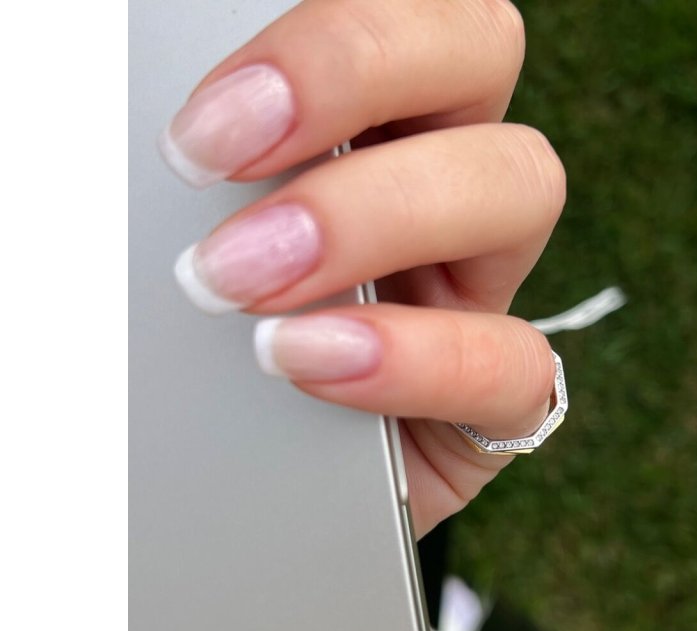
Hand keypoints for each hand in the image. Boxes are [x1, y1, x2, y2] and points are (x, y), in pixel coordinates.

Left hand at [160, 0, 564, 535]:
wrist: (236, 487)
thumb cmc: (196, 350)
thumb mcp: (174, 237)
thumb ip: (191, 174)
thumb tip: (143, 119)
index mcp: (369, 112)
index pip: (400, 7)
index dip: (329, 39)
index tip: (203, 128)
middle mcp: (438, 175)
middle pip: (480, 47)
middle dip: (352, 75)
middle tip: (215, 161)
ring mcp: (482, 282)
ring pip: (523, 183)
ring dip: (378, 215)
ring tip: (242, 285)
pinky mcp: (500, 397)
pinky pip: (519, 362)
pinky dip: (418, 359)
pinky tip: (311, 367)